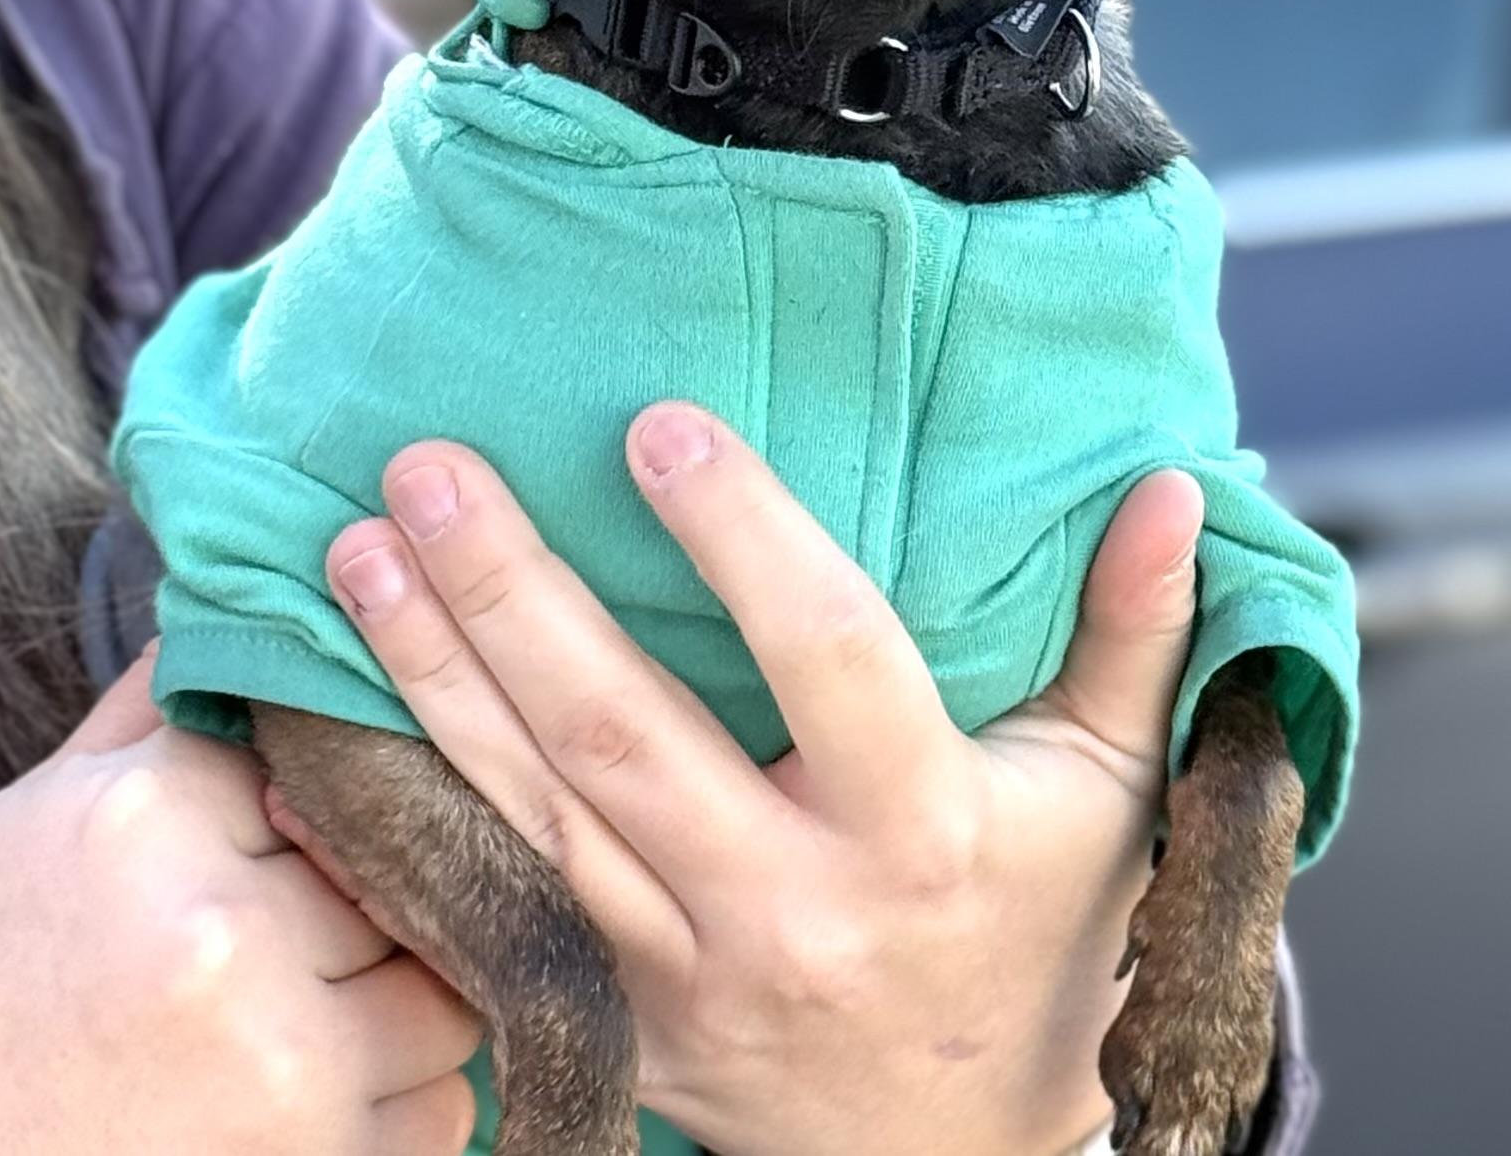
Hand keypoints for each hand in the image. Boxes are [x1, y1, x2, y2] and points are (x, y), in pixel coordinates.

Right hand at [0, 650, 483, 1155]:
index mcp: (157, 816)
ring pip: (447, 994)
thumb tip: (253, 589)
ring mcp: (276, 1061)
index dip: (328, 804)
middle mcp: (225, 931)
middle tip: (314, 933)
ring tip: (317, 1014)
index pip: (339, 761)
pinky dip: (401, 1105)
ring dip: (406, 1005)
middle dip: (379, 900)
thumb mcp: (58, 808)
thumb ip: (165, 703)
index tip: (292, 838)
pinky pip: (440, 1114)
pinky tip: (318, 1093)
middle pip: (408, 874)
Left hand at [317, 412, 1203, 1155]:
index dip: (744, 542)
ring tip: (356, 552)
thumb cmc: (1043, 930)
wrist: (959, 1148)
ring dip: (430, 676)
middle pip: (624, 736)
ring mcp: (682, 978)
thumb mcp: (1113, 789)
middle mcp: (788, 909)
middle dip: (513, 596)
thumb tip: (1170, 488)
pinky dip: (414, 798)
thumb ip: (1136, 638)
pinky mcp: (614, 1015)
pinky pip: (494, 896)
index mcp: (922, 834)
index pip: (831, 663)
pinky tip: (340, 703)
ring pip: (531, 811)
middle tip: (427, 469)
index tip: (656, 427)